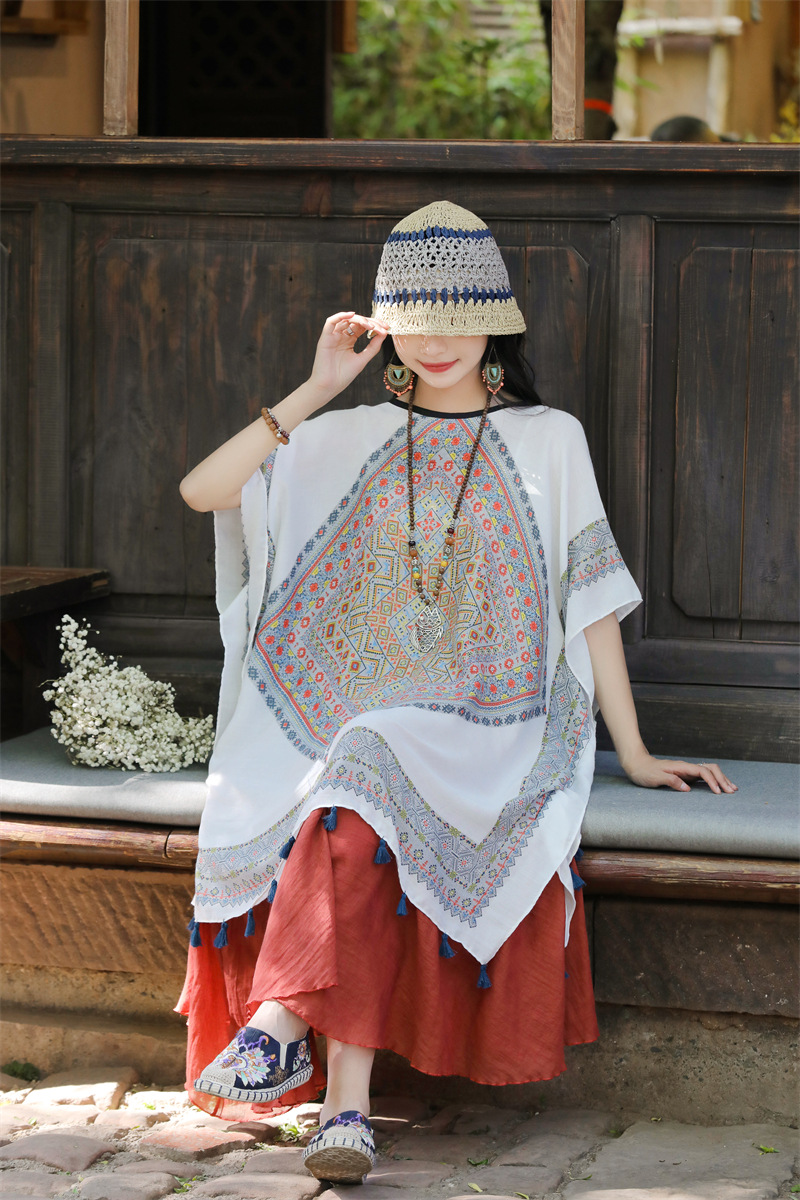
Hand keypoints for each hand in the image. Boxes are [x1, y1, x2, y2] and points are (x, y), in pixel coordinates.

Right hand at [307, 311, 389, 403]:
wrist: (329, 386)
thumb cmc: (344, 375)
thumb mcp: (363, 359)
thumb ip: (373, 346)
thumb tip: (384, 333)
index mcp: (349, 341)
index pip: (362, 327)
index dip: (375, 325)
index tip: (386, 328)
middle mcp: (341, 336)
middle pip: (356, 322)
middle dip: (370, 321)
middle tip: (382, 326)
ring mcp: (333, 336)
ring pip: (346, 319)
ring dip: (359, 320)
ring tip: (370, 326)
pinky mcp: (325, 338)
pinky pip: (330, 322)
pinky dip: (340, 316)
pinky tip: (352, 315)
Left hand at [621, 750, 736, 793]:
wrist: (637, 764)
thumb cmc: (644, 772)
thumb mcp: (655, 778)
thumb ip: (671, 781)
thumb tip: (687, 788)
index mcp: (681, 767)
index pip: (702, 772)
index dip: (712, 781)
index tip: (718, 792)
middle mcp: (686, 767)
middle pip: (710, 769)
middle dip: (722, 779)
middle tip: (732, 791)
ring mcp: (686, 771)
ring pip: (709, 772)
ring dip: (720, 779)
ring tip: (731, 789)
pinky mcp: (685, 775)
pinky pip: (703, 776)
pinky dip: (713, 781)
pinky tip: (718, 787)